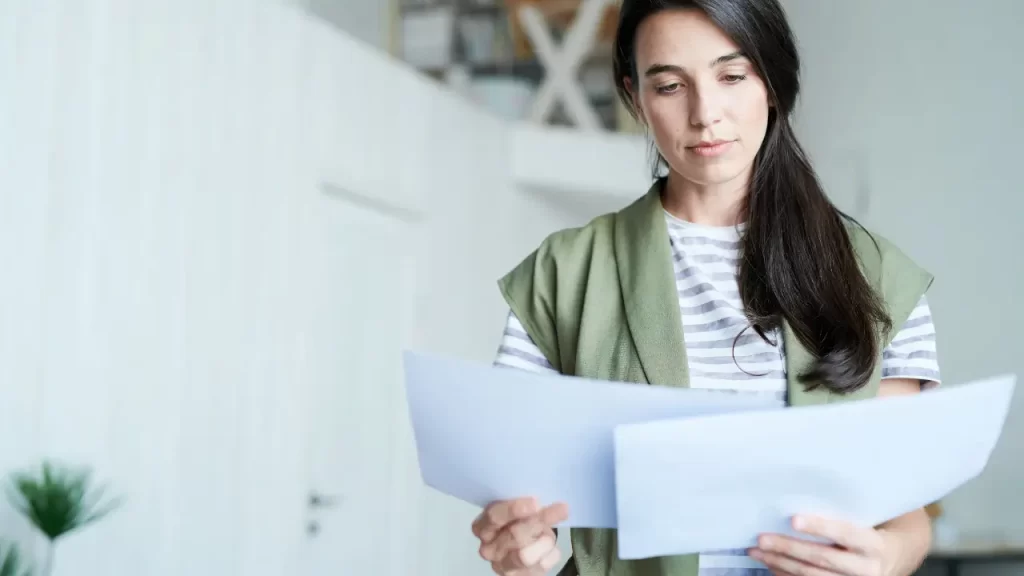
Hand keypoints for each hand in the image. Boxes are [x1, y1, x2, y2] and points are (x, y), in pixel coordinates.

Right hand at [471, 497, 568, 574]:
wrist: (527, 548)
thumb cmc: (521, 523)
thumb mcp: (520, 511)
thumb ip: (526, 506)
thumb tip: (545, 502)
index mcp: (482, 527)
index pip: (494, 517)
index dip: (514, 509)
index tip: (536, 502)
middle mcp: (488, 549)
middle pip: (514, 534)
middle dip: (538, 521)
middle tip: (560, 509)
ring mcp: (503, 567)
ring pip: (526, 555)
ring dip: (544, 540)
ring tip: (548, 534)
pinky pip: (542, 564)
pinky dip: (552, 553)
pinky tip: (549, 548)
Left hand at [749, 515, 893, 575]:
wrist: (891, 560)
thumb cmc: (870, 533)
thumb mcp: (865, 522)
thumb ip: (840, 515)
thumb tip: (796, 502)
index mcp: (874, 545)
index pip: (845, 533)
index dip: (820, 527)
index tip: (794, 520)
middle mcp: (866, 569)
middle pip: (822, 558)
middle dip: (788, 548)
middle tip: (762, 538)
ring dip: (780, 563)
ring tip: (757, 551)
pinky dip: (785, 575)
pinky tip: (770, 564)